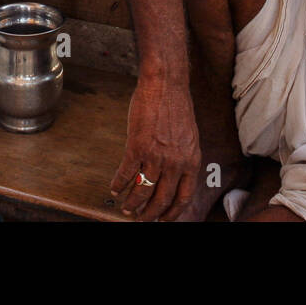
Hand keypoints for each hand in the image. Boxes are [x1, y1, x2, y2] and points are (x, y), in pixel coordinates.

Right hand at [109, 77, 200, 220]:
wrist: (165, 85)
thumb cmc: (176, 106)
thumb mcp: (188, 137)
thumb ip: (183, 158)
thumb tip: (173, 177)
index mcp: (191, 161)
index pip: (183, 198)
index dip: (172, 213)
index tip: (164, 220)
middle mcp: (175, 162)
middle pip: (162, 199)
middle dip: (150, 214)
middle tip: (142, 219)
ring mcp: (156, 156)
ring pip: (142, 190)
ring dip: (132, 203)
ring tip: (126, 208)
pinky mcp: (137, 147)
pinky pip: (125, 173)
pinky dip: (118, 184)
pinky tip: (114, 189)